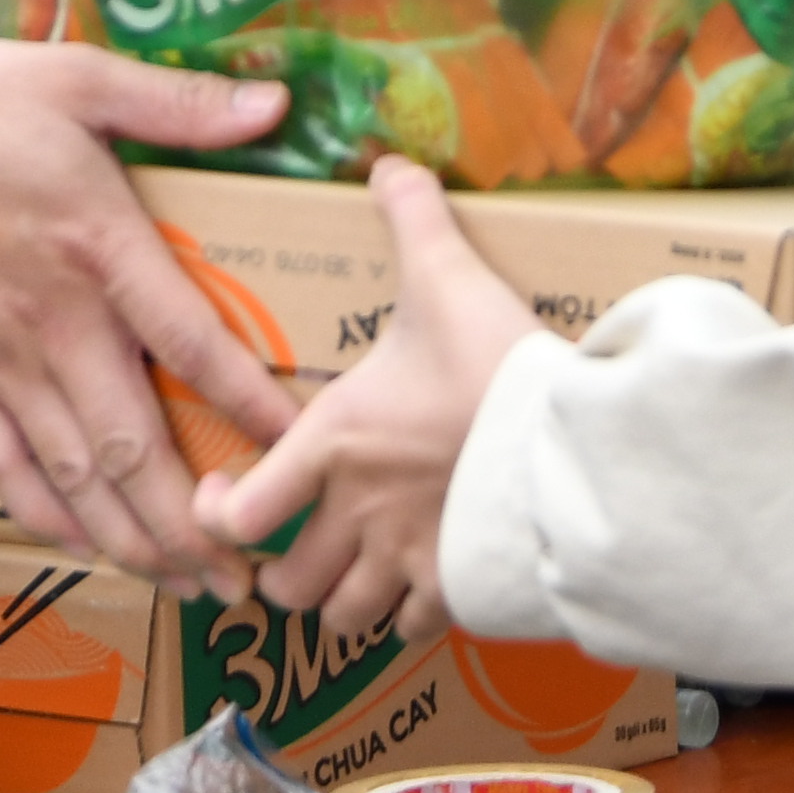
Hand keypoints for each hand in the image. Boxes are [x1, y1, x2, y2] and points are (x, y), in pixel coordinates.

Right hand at [0, 43, 293, 591]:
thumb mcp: (79, 78)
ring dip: (133, 540)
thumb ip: (178, 101)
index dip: (249, 404)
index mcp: (96, 245)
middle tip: (248, 573)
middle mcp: (53, 321)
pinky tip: (88, 549)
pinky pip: (6, 467)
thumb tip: (275, 104)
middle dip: (192, 520)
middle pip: (130, 445)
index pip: (189, 342)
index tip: (300, 450)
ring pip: (73, 475)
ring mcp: (0, 360)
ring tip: (190, 586)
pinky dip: (48, 517)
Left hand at [195, 160, 536, 642]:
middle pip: (289, 584)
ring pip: (344, 619)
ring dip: (343, 600)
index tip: (225, 494)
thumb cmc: (498, 366)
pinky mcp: (460, 592)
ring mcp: (409, 563)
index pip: (237, 511)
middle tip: (297, 547)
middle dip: (288, 573)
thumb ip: (412, 217)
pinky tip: (421, 582)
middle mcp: (357, 515)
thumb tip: (389, 163)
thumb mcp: (448, 277)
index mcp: (334, 444)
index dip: (216, 514)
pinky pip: (412, 629)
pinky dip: (408, 616)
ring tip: (355, 573)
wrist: (577, 444)